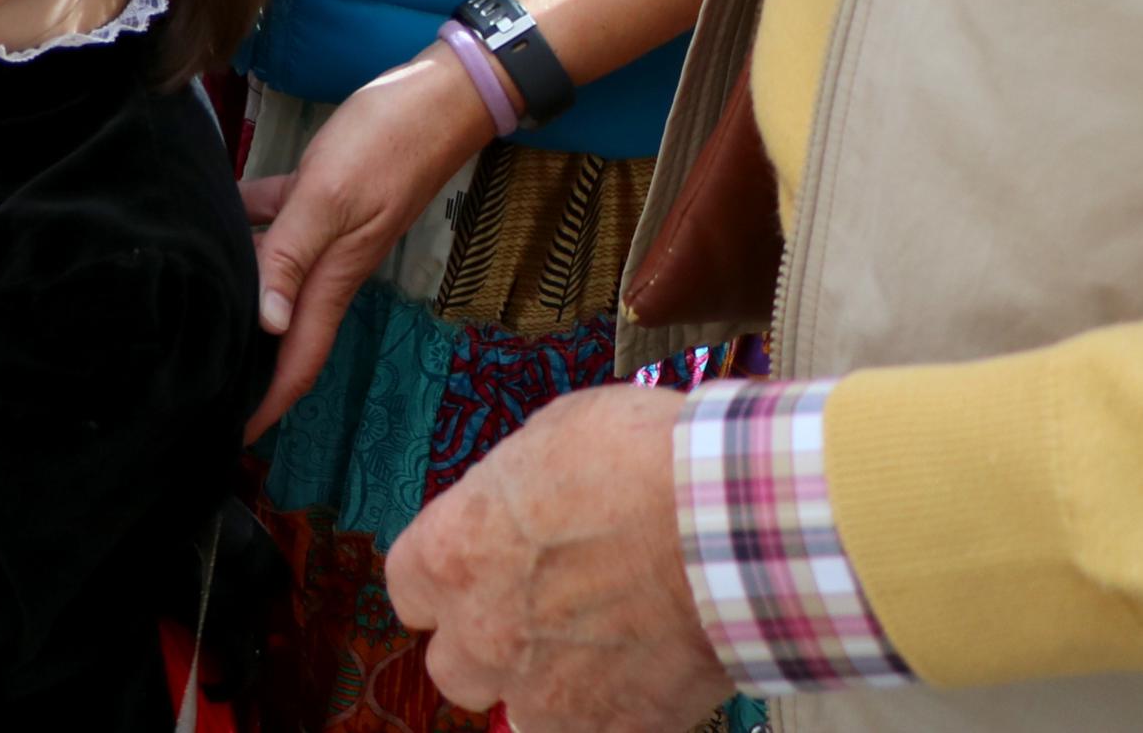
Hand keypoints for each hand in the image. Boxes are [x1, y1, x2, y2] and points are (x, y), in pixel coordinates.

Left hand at [238, 44, 500, 431]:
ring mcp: (328, 230)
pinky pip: (276, 218)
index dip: (269, 401)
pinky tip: (212, 209)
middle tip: (202, 382)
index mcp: (333, 277)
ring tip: (196, 305)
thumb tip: (265, 324)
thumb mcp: (330, 197)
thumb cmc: (388, 142)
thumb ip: (292, 256)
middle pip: (282, 330)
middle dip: (250, 363)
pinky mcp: (324, 192)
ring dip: (242, 295)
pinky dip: (245, 221)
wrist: (438, 96)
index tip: (232, 437)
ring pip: (275, 276)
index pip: (298, 357)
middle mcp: (329, 263)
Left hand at [388, 387, 731, 729]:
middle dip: (486, 647)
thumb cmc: (643, 462)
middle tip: (536, 619)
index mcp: (454, 553)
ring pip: (521, 712)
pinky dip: (614, 712)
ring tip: (599, 651)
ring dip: (548, 688)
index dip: (445, 584)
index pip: (409, 589)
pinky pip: (594, 732)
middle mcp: (484, 632)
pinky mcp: (614, 726)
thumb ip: (512, 495)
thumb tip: (517, 509)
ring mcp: (546, 691)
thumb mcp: (550, 439)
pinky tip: (645, 674)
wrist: (732, 525)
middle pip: (453, 667)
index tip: (475, 575)